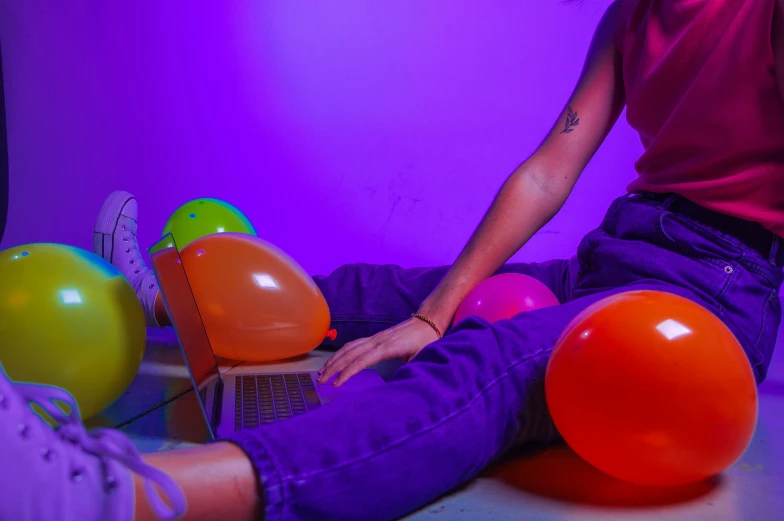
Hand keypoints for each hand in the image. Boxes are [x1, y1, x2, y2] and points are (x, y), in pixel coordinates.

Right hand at [317, 317, 440, 386]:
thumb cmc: (425, 342)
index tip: (336, 383)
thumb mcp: (419, 359)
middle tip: (320, 380)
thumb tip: (396, 388)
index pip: (362, 361)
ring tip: (322, 371)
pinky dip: (342, 352)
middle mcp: (377, 341)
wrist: (427, 323)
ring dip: (334, 359)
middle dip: (333, 366)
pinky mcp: (375, 338)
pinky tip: (336, 359)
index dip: (347, 372)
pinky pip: (354, 344)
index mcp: (387, 348)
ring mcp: (375, 338)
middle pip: (350, 353)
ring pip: (349, 347)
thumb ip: (407, 372)